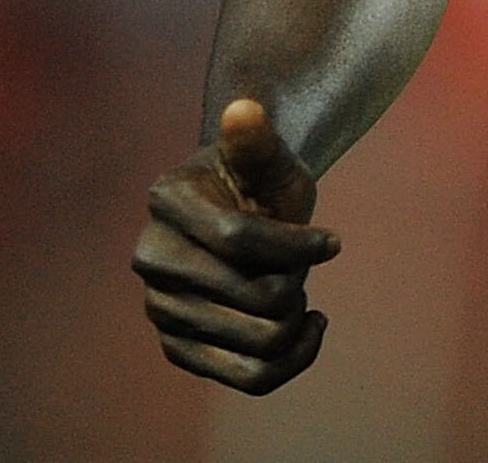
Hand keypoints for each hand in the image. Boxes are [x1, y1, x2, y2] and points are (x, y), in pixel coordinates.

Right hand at [134, 98, 341, 391]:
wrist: (242, 212)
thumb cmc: (260, 179)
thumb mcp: (268, 157)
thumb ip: (257, 140)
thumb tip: (242, 109)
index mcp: (167, 200)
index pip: (239, 239)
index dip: (297, 245)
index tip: (334, 242)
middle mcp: (152, 259)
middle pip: (255, 296)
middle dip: (296, 280)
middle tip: (302, 264)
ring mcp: (160, 308)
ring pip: (259, 342)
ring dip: (296, 317)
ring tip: (298, 290)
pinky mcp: (180, 349)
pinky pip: (250, 378)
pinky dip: (294, 360)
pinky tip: (309, 327)